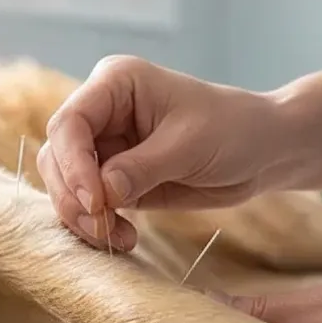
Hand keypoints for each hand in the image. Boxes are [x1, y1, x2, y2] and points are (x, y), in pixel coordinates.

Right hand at [38, 55, 292, 251]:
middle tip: (103, 228)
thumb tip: (99, 195)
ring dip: (83, 216)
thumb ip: (141, 168)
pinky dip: (98, 225)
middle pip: (57, 155)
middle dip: (73, 196)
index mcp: (116, 83)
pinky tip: (124, 238)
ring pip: (66, 184)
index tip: (95, 201)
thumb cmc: (234, 129)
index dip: (73, 164)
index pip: (70, 122)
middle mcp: (102, 111)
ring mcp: (106, 146)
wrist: (264, 151)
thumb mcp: (189, 146)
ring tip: (118, 239)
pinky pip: (88, 204)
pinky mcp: (114, 178)